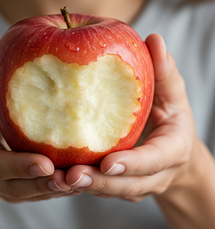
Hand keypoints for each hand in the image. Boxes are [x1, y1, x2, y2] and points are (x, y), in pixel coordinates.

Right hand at [0, 34, 76, 202]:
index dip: (19, 166)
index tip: (44, 162)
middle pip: (24, 188)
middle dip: (48, 184)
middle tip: (73, 177)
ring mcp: (17, 187)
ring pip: (42, 192)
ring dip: (65, 188)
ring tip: (89, 176)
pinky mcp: (33, 187)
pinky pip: (52, 187)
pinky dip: (70, 182)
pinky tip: (92, 171)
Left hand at [65, 34, 195, 200]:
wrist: (173, 151)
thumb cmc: (172, 117)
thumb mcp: (173, 94)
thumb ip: (164, 72)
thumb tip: (154, 39)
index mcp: (172, 151)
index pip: (154, 160)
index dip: (133, 163)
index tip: (108, 160)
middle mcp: (153, 175)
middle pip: (125, 184)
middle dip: (99, 181)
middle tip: (71, 175)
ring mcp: (134, 184)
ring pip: (108, 190)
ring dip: (84, 186)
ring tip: (56, 178)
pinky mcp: (117, 184)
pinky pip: (98, 186)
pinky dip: (79, 182)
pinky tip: (55, 173)